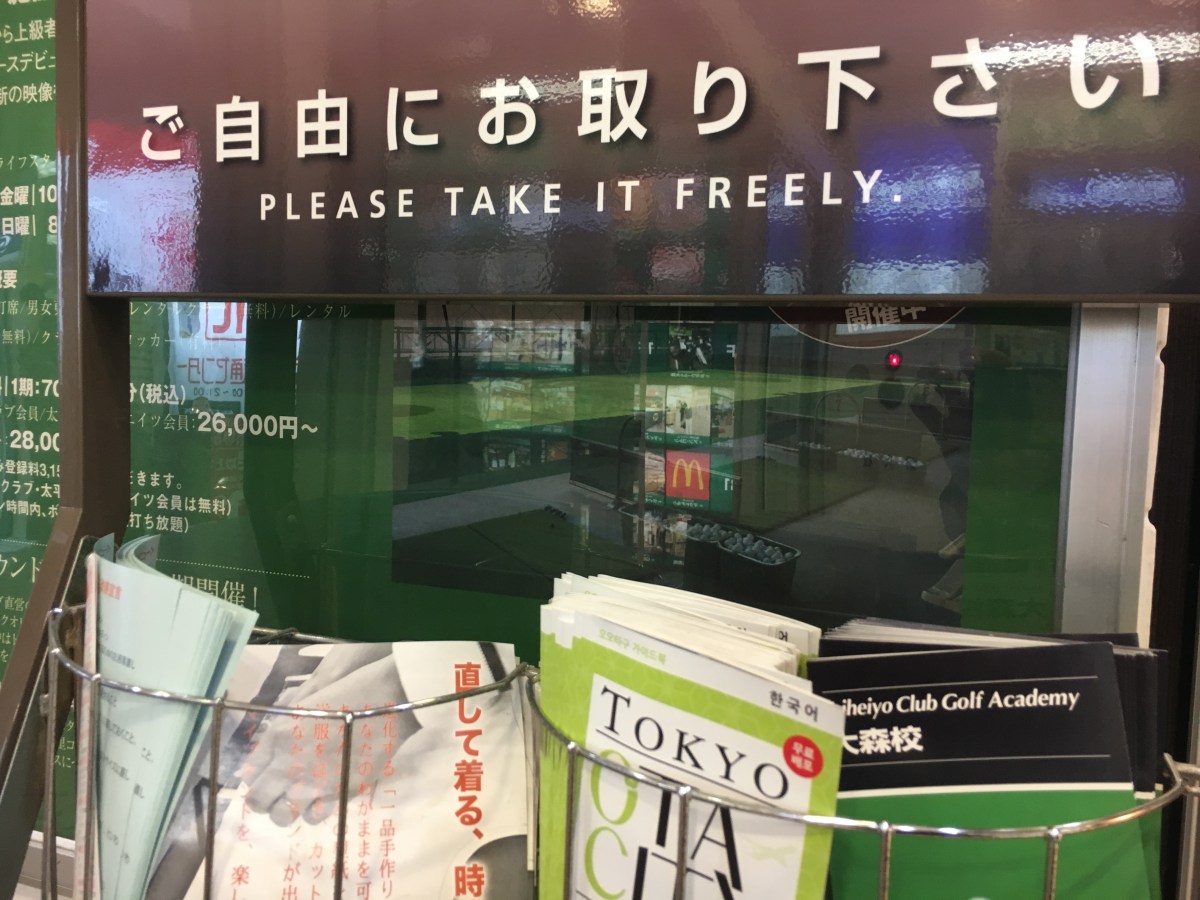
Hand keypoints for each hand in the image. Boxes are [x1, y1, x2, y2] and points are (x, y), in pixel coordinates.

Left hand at [238, 648, 419, 825]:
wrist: (388, 702)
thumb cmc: (346, 693)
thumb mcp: (304, 705)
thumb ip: (280, 732)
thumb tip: (266, 755)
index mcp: (278, 737)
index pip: (248, 773)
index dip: (254, 778)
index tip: (261, 778)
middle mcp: (289, 765)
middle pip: (258, 800)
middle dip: (262, 800)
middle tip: (273, 795)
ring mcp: (314, 783)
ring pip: (282, 816)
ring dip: (285, 810)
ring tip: (296, 801)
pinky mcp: (339, 794)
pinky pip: (315, 816)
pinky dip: (314, 811)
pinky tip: (321, 799)